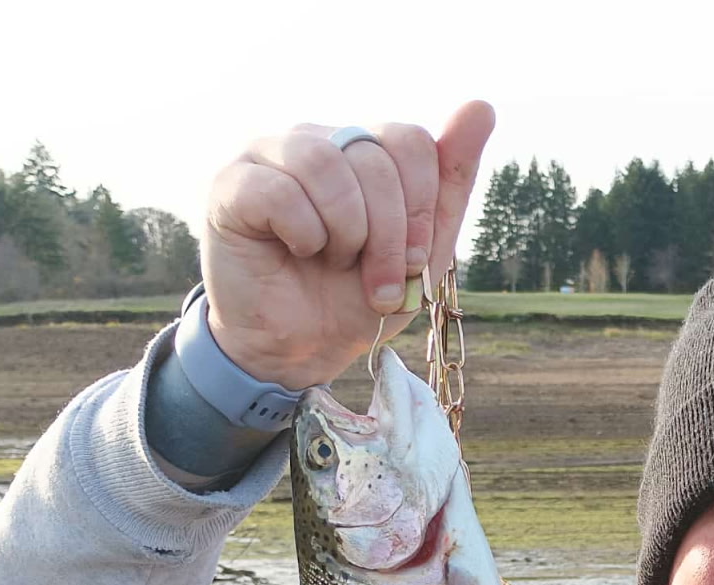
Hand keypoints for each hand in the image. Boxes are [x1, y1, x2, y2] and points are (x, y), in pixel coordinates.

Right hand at [199, 101, 495, 388]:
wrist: (299, 348)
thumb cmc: (354, 299)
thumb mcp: (419, 252)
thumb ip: (449, 184)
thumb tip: (481, 106)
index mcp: (365, 151)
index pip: (410, 140)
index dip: (420, 206)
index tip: (414, 262)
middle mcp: (319, 140)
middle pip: (373, 155)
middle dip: (388, 234)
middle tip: (377, 282)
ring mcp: (271, 154)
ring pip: (325, 162)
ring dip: (345, 231)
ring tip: (334, 262)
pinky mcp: (233, 183)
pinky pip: (279, 191)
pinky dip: (303, 235)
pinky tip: (295, 252)